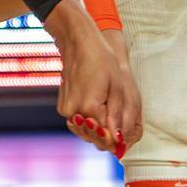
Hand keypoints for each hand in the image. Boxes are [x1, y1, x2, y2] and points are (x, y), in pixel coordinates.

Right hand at [48, 0, 141, 155]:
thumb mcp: (117, 88)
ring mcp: (65, 109)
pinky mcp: (63, 106)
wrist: (80, 44)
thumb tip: (118, 139)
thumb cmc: (102, 61)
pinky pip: (77, 121)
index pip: (104, 134)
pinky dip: (88, 122)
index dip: (115, 140)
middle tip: (119, 136)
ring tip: (110, 125)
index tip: (123, 141)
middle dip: (106, 137)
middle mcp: (73, 111)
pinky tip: (98, 114)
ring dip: (96, 130)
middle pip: (91, 136)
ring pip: (83, 130)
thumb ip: (116, 115)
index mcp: (89, 107)